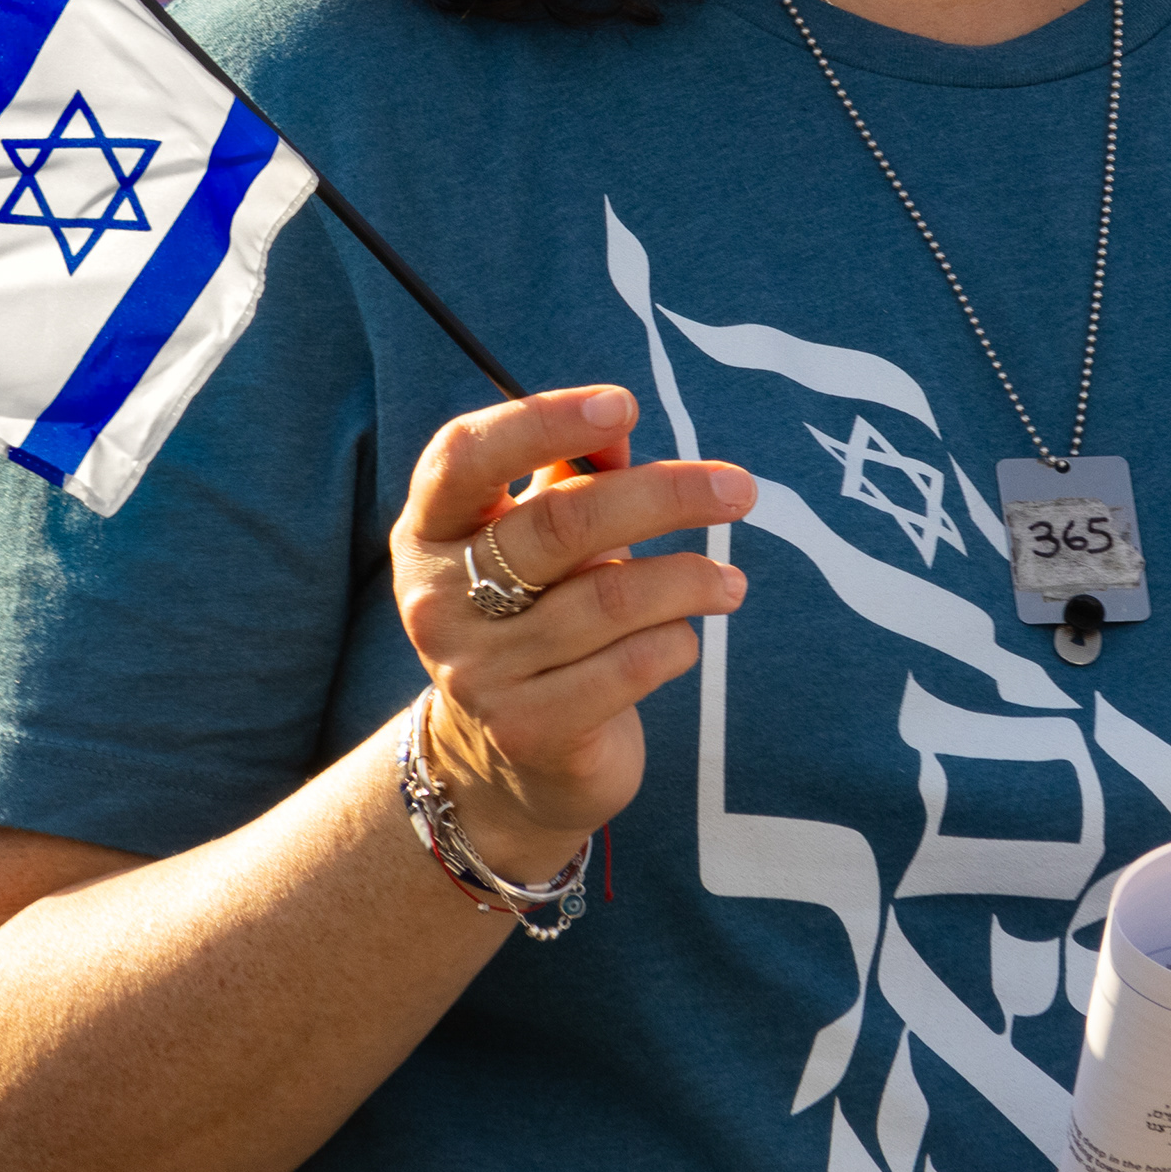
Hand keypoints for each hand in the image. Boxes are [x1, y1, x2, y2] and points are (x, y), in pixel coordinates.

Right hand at [393, 387, 754, 882]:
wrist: (506, 765)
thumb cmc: (535, 619)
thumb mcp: (539, 543)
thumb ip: (571, 481)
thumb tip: (618, 431)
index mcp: (430, 532)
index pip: (466, 455)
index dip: (543, 421)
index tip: (624, 406)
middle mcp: (436, 599)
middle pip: (558, 525)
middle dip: (663, 497)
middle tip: (740, 489)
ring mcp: (477, 670)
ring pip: (609, 598)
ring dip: (690, 580)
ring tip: (728, 581)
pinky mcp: (528, 729)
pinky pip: (630, 665)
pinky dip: (675, 643)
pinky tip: (682, 640)